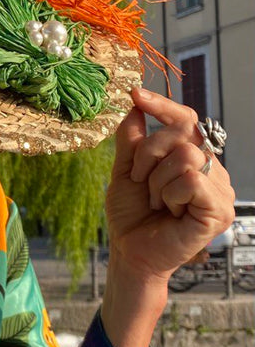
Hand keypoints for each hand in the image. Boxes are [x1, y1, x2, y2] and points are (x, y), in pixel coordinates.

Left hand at [106, 87, 235, 281]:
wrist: (130, 251)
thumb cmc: (131, 214)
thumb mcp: (126, 169)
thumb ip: (131, 138)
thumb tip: (135, 102)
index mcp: (193, 157)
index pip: (186, 120)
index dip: (163, 105)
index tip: (136, 94)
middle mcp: (212, 170)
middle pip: (182, 134)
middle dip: (148, 156)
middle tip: (142, 183)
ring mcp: (220, 190)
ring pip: (186, 156)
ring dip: (157, 181)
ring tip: (156, 202)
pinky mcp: (220, 210)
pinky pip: (191, 181)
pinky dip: (169, 195)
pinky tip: (169, 212)